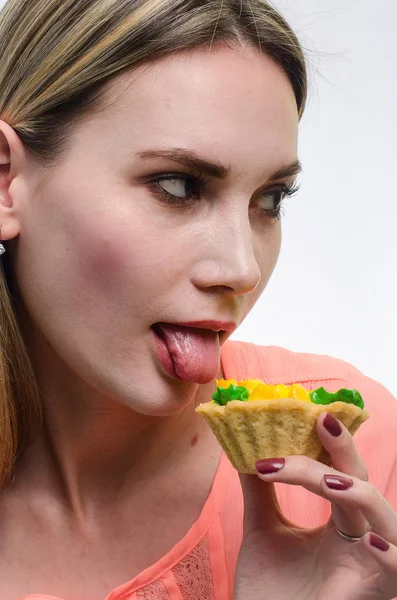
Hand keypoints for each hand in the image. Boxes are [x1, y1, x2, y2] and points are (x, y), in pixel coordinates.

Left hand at [233, 412, 396, 599]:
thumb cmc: (270, 592)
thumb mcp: (262, 530)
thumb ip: (260, 491)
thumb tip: (245, 446)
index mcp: (339, 521)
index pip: (341, 472)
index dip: (332, 442)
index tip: (310, 413)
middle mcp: (359, 536)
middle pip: (360, 483)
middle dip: (342, 451)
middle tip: (319, 421)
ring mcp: (369, 564)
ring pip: (382, 514)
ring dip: (357, 491)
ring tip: (325, 480)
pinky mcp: (374, 594)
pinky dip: (390, 554)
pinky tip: (367, 539)